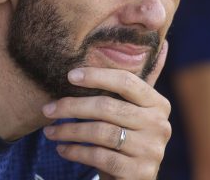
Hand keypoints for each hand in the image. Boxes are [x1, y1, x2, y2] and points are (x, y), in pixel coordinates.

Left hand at [41, 41, 171, 178]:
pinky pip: (100, 156)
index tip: (69, 76)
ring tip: (50, 130)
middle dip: (72, 106)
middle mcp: (160, 125)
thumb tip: (161, 43)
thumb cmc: (128, 139)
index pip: (127, 81)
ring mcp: (152, 150)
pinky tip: (63, 149)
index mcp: (159, 104)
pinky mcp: (139, 172)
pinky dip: (76, 151)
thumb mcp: (137, 111)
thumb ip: (140, 82)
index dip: (97, 76)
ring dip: (69, 130)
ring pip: (101, 132)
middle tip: (48, 108)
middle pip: (108, 107)